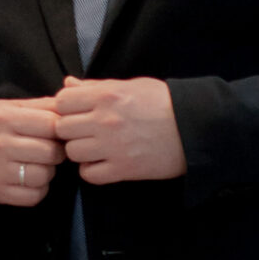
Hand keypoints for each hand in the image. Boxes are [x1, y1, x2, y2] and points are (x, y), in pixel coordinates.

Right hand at [0, 97, 64, 205]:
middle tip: (48, 150)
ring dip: (47, 172)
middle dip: (56, 152)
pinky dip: (37, 190)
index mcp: (4, 117)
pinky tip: (28, 179)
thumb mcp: (12, 107)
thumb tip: (73, 107)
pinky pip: (34, 196)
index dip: (61, 130)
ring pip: (44, 176)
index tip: (57, 133)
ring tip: (37, 164)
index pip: (51, 124)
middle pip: (51, 153)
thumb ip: (44, 105)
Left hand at [54, 76, 185, 183]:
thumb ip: (96, 87)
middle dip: (70, 130)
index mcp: (107, 96)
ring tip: (95, 147)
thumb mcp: (131, 86)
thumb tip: (67, 84)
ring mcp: (113, 146)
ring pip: (72, 152)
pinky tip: (103, 162)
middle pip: (62, 128)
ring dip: (80, 151)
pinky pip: (88, 174)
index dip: (66, 108)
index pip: (62, 102)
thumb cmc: (164, 103)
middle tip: (84, 131)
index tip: (76, 112)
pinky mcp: (123, 169)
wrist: (196, 127)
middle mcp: (105, 120)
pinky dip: (91, 170)